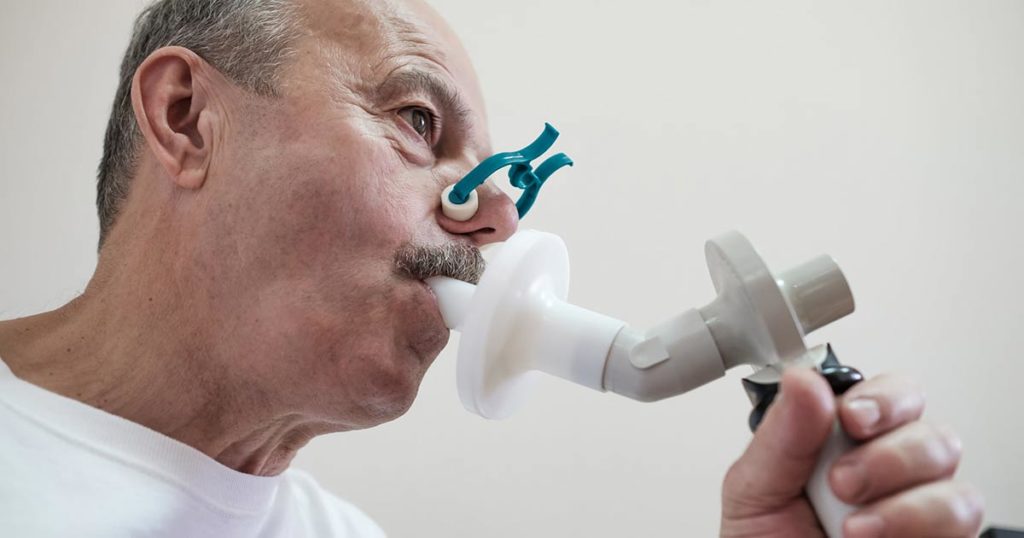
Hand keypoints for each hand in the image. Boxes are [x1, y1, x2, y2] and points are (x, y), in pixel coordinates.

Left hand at [720, 368, 982, 536]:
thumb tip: (803, 379)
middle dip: (888, 452)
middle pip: (928, 427)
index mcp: (842, 441)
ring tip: (851, 525)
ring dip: (900, 496)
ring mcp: (917, 504)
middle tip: (843, 481)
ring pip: (949, 471)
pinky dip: (917, 526)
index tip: (851, 416)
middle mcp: (888, 468)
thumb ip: (781, 434)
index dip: (880, 398)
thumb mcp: (755, 489)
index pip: (887, 394)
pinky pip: (964, 519)